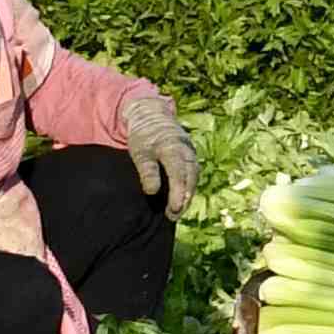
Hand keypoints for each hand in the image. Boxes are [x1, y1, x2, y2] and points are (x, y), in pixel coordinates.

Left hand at [121, 93, 198, 216]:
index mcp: (173, 147)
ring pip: (193, 178)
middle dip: (184, 199)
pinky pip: (193, 175)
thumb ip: (147, 170)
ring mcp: (191, 154)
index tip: (173, 209)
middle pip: (190, 178)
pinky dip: (188, 188)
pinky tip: (180, 200)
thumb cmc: (143, 136)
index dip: (177, 192)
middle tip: (173, 216)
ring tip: (176, 212)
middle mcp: (186, 151)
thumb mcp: (139, 152)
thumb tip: (152, 191)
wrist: (152, 117)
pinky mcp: (191, 158)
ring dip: (187, 196)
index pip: (179, 173)